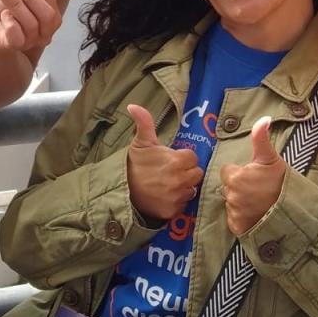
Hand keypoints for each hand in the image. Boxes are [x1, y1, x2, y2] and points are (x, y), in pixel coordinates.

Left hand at [0, 0, 61, 55]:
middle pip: (46, 13)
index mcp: (49, 12)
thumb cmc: (2, 10)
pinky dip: (11, 25)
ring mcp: (31, 41)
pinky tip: (4, 14)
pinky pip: (17, 38)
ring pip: (31, 24)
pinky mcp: (13, 47)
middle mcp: (45, 29)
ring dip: (17, 4)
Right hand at [126, 104, 202, 221]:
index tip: (173, 160)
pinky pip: (183, 204)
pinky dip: (176, 201)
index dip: (183, 158)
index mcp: (176, 161)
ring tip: (168, 184)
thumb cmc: (134, 165)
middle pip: (196, 174)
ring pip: (191, 189)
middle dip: (186, 172)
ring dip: (183, 187)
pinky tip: (165, 196)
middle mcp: (179, 180)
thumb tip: (133, 105)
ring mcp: (177, 196)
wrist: (120, 192)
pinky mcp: (172, 211)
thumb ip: (144, 123)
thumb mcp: (141, 142)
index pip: (193, 157)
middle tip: (172, 172)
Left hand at [220, 117, 285, 235]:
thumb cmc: (282, 182)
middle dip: (239, 187)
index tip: (253, 175)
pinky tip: (256, 214)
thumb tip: (264, 118)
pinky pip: (235, 219)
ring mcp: (234, 213)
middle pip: (228, 187)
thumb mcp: (271, 158)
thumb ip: (261, 138)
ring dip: (241, 202)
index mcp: (235, 177)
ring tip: (259, 201)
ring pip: (232, 203)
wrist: (294, 211)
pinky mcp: (237, 227)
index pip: (228, 171)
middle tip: (258, 189)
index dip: (240, 172)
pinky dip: (243, 217)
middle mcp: (231, 195)